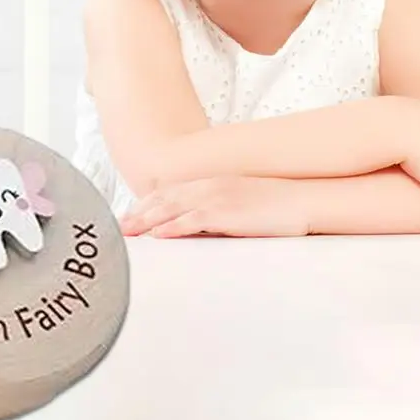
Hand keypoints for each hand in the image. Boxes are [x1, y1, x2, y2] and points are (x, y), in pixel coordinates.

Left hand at [118, 176, 309, 237]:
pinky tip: (157, 236)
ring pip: (171, 209)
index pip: (169, 193)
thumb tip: (199, 228)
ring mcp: (216, 198)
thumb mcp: (240, 203)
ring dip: (146, 221)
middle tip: (117, 228)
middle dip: (138, 214)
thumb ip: (216, 212)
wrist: (302, 200)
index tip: (128, 216)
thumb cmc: (274, 206)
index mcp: (210, 183)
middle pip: (163, 200)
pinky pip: (192, 221)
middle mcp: (207, 186)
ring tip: (127, 233)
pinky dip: (172, 227)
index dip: (146, 205)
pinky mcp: (226, 213)